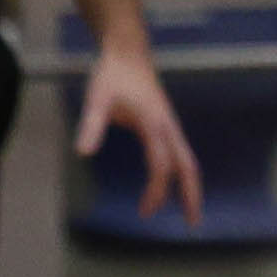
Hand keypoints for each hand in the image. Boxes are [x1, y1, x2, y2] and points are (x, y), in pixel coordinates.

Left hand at [75, 39, 204, 220]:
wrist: (127, 52)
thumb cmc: (112, 75)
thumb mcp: (96, 99)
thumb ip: (91, 125)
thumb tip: (83, 152)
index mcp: (154, 123)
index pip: (161, 165)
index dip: (155, 190)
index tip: (145, 212)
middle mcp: (168, 126)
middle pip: (187, 166)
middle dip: (191, 195)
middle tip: (193, 224)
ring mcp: (169, 125)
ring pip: (187, 160)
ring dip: (189, 186)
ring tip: (189, 212)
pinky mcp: (165, 124)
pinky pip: (179, 154)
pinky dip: (181, 173)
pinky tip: (173, 186)